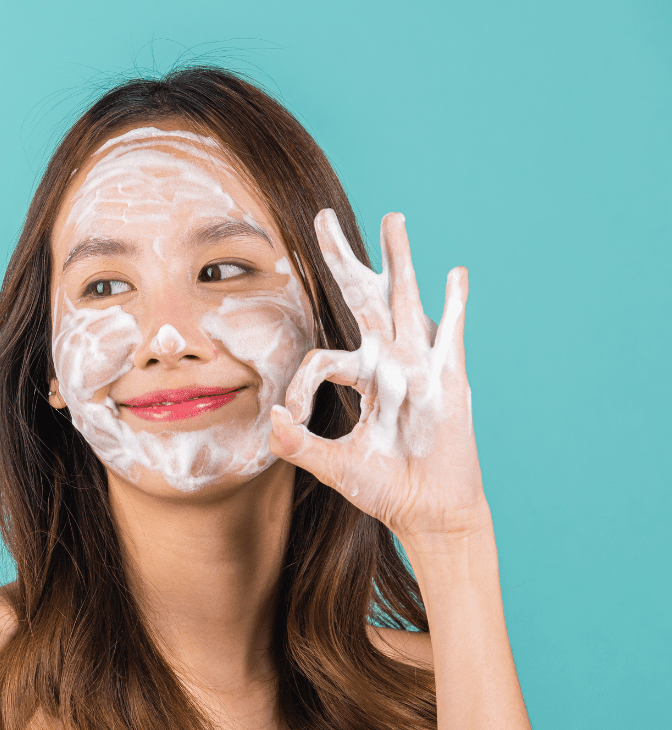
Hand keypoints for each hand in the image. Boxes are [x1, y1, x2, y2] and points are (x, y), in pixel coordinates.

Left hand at [270, 209, 487, 546]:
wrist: (427, 511)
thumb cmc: (385, 487)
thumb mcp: (333, 466)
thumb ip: (300, 445)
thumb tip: (272, 422)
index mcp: (362, 377)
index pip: (320, 358)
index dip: (298, 385)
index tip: (289, 416)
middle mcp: (390, 362)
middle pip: (363, 298)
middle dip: (344, 259)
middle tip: (323, 218)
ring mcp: (420, 367)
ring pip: (405, 301)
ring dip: (398, 261)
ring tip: (392, 219)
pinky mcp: (448, 382)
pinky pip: (449, 336)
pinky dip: (454, 305)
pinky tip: (455, 274)